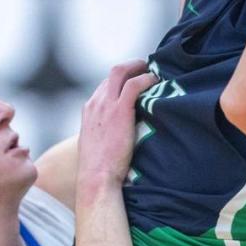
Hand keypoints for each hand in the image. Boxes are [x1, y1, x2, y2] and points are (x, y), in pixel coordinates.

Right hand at [76, 60, 158, 190]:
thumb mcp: (97, 145)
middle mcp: (96, 103)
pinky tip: (156, 82)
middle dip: (132, 66)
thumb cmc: (99, 169)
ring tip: (155, 72)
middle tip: (148, 68)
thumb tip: (121, 134)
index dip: (123, 79)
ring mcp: (106, 105)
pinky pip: (134, 84)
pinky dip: (146, 79)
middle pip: (113, 72)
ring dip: (139, 68)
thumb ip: (106, 133)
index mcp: (90, 110)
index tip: (137, 79)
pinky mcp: (119, 111)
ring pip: (121, 71)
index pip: (106, 84)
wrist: (96, 178)